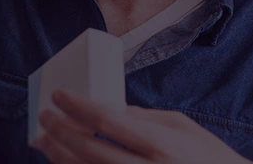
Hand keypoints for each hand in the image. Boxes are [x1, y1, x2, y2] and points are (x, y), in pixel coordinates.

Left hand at [31, 90, 252, 163]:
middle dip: (60, 132)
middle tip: (44, 117)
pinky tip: (64, 162)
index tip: (59, 96)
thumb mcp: (181, 127)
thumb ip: (142, 117)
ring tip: (44, 140)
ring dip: (59, 157)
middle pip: (89, 150)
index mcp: (162, 145)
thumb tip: (106, 108)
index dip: (77, 107)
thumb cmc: (208, 158)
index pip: (107, 120)